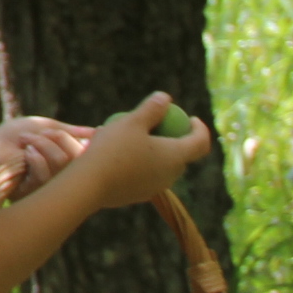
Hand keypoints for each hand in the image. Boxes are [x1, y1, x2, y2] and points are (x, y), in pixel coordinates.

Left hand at [0, 115, 92, 198]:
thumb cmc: (11, 138)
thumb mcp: (43, 128)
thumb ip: (70, 131)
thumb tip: (99, 132)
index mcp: (68, 165)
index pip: (90, 157)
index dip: (86, 142)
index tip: (72, 132)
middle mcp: (64, 179)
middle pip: (82, 160)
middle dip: (61, 138)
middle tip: (43, 133)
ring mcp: (51, 188)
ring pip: (63, 163)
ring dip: (43, 144)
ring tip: (27, 141)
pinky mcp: (35, 194)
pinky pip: (46, 175)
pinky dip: (35, 157)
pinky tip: (25, 153)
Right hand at [75, 93, 213, 208]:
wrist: (90, 184)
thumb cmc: (114, 149)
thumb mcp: (132, 122)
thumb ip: (152, 109)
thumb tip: (165, 97)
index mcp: (176, 155)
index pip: (201, 142)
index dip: (200, 128)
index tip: (191, 118)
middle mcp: (171, 174)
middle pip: (181, 155)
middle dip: (174, 139)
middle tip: (158, 126)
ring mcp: (156, 187)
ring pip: (161, 166)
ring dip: (154, 152)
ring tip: (130, 139)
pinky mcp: (139, 195)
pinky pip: (145, 176)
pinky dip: (139, 164)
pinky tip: (116, 156)